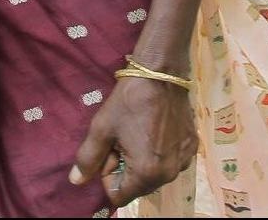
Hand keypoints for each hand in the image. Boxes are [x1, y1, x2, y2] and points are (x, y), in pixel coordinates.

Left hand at [69, 76, 195, 209]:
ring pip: (154, 175)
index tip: (110, 151)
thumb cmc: (129, 101)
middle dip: (126, 169)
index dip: (108, 176)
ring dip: (142, 162)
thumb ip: (88, 159)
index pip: (119, 195)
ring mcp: (184, 160)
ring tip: (139, 133)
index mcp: (147, 173)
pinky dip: (159, 152)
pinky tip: (156, 130)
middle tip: (123, 139)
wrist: (161, 72)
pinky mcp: (192, 147)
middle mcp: (169, 173)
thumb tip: (76, 182)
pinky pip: (169, 161)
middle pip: (138, 187)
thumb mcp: (102, 128)